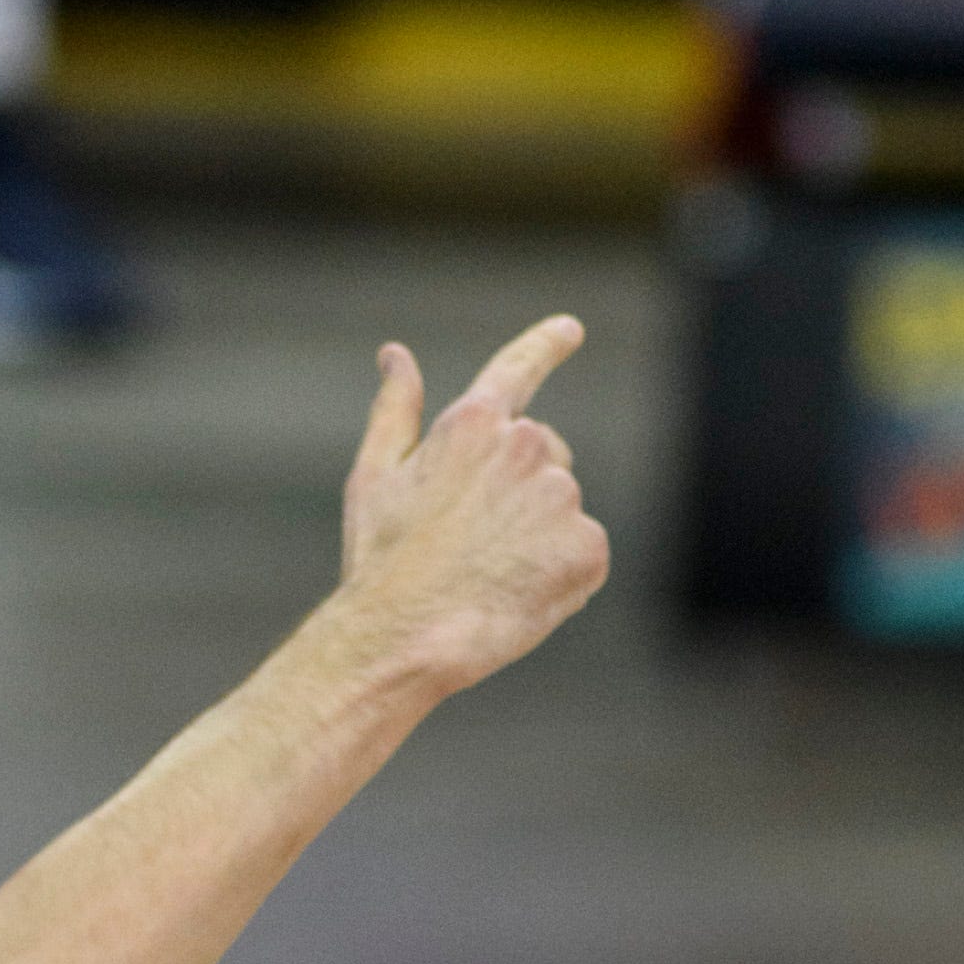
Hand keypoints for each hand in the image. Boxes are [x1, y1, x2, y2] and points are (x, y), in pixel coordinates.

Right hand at [333, 316, 609, 693]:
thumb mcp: (374, 476)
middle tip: (473, 539)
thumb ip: (394, 410)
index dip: (545, 345)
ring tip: (488, 572)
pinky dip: (560, 574)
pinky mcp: (589, 547)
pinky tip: (516, 593)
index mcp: (472, 422)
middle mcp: (526, 447)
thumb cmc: (381, 560)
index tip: (569, 328)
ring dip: (538, 535)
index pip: (518, 369)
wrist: (405, 636)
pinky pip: (584, 554)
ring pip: (561, 508)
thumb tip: (395, 354)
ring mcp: (561, 497)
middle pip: (546, 453)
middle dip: (521, 486)